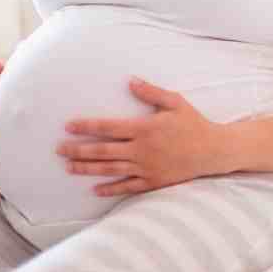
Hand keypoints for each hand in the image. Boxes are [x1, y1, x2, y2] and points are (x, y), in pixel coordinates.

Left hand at [56, 76, 236, 197]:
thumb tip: (130, 81)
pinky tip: (95, 190)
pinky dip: (110, 189)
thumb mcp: (175, 102)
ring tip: (69, 168)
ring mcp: (146, 168)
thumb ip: (151, 92)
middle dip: (78, 150)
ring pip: (110, 169)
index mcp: (144, 128)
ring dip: (87, 169)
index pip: (108, 127)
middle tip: (59, 150)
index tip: (68, 126)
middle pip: (103, 151)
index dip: (86, 127)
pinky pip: (127, 187)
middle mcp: (141, 150)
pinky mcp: (152, 181)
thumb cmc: (194, 124)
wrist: (213, 150)